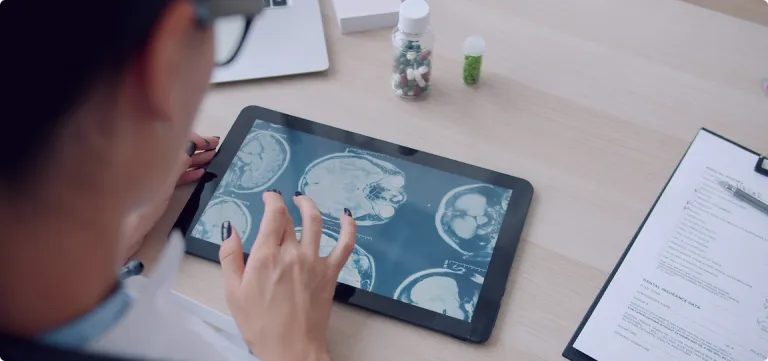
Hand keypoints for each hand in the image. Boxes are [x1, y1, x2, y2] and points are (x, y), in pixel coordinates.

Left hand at [118, 133, 219, 263]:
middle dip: (196, 147)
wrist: (127, 231)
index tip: (209, 143)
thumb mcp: (164, 183)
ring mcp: (152, 177)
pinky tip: (200, 173)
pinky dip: (188, 174)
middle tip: (215, 146)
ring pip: (177, 164)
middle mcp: (149, 163)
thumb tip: (190, 145)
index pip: (173, 139)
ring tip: (212, 158)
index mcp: (147, 157)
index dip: (193, 138)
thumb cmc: (140, 208)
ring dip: (195, 160)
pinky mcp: (155, 190)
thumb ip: (178, 163)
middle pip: (175, 150)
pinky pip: (174, 177)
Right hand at [219, 191, 355, 360]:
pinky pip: (344, 245)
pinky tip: (346, 216)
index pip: (273, 214)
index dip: (272, 199)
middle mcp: (292, 253)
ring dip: (310, 206)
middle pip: (290, 218)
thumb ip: (230, 256)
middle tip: (280, 204)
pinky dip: (348, 228)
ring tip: (304, 200)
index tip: (269, 197)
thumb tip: (231, 229)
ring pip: (316, 222)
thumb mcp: (233, 292)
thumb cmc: (260, 325)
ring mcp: (314, 262)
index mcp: (266, 256)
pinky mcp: (330, 273)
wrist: (290, 349)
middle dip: (284, 206)